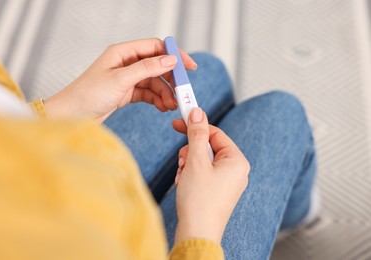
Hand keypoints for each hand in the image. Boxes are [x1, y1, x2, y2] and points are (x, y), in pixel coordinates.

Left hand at [43, 38, 196, 121]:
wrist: (71, 115)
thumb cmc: (88, 94)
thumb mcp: (120, 79)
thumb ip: (147, 68)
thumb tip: (170, 60)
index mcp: (122, 52)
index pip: (155, 47)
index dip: (174, 55)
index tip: (189, 67)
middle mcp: (126, 63)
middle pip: (157, 66)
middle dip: (170, 79)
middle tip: (182, 92)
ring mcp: (126, 78)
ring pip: (154, 82)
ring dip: (165, 93)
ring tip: (171, 105)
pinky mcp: (126, 93)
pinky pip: (147, 93)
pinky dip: (156, 100)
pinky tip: (162, 107)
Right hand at [172, 108, 249, 244]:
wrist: (197, 233)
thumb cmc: (199, 199)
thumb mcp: (196, 161)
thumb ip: (197, 134)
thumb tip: (197, 112)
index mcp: (236, 161)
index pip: (215, 133)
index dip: (196, 126)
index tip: (179, 120)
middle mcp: (235, 171)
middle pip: (207, 147)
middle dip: (190, 153)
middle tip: (183, 162)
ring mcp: (226, 182)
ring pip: (202, 161)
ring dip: (188, 165)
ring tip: (184, 178)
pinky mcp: (217, 191)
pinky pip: (202, 174)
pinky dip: (190, 176)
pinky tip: (185, 186)